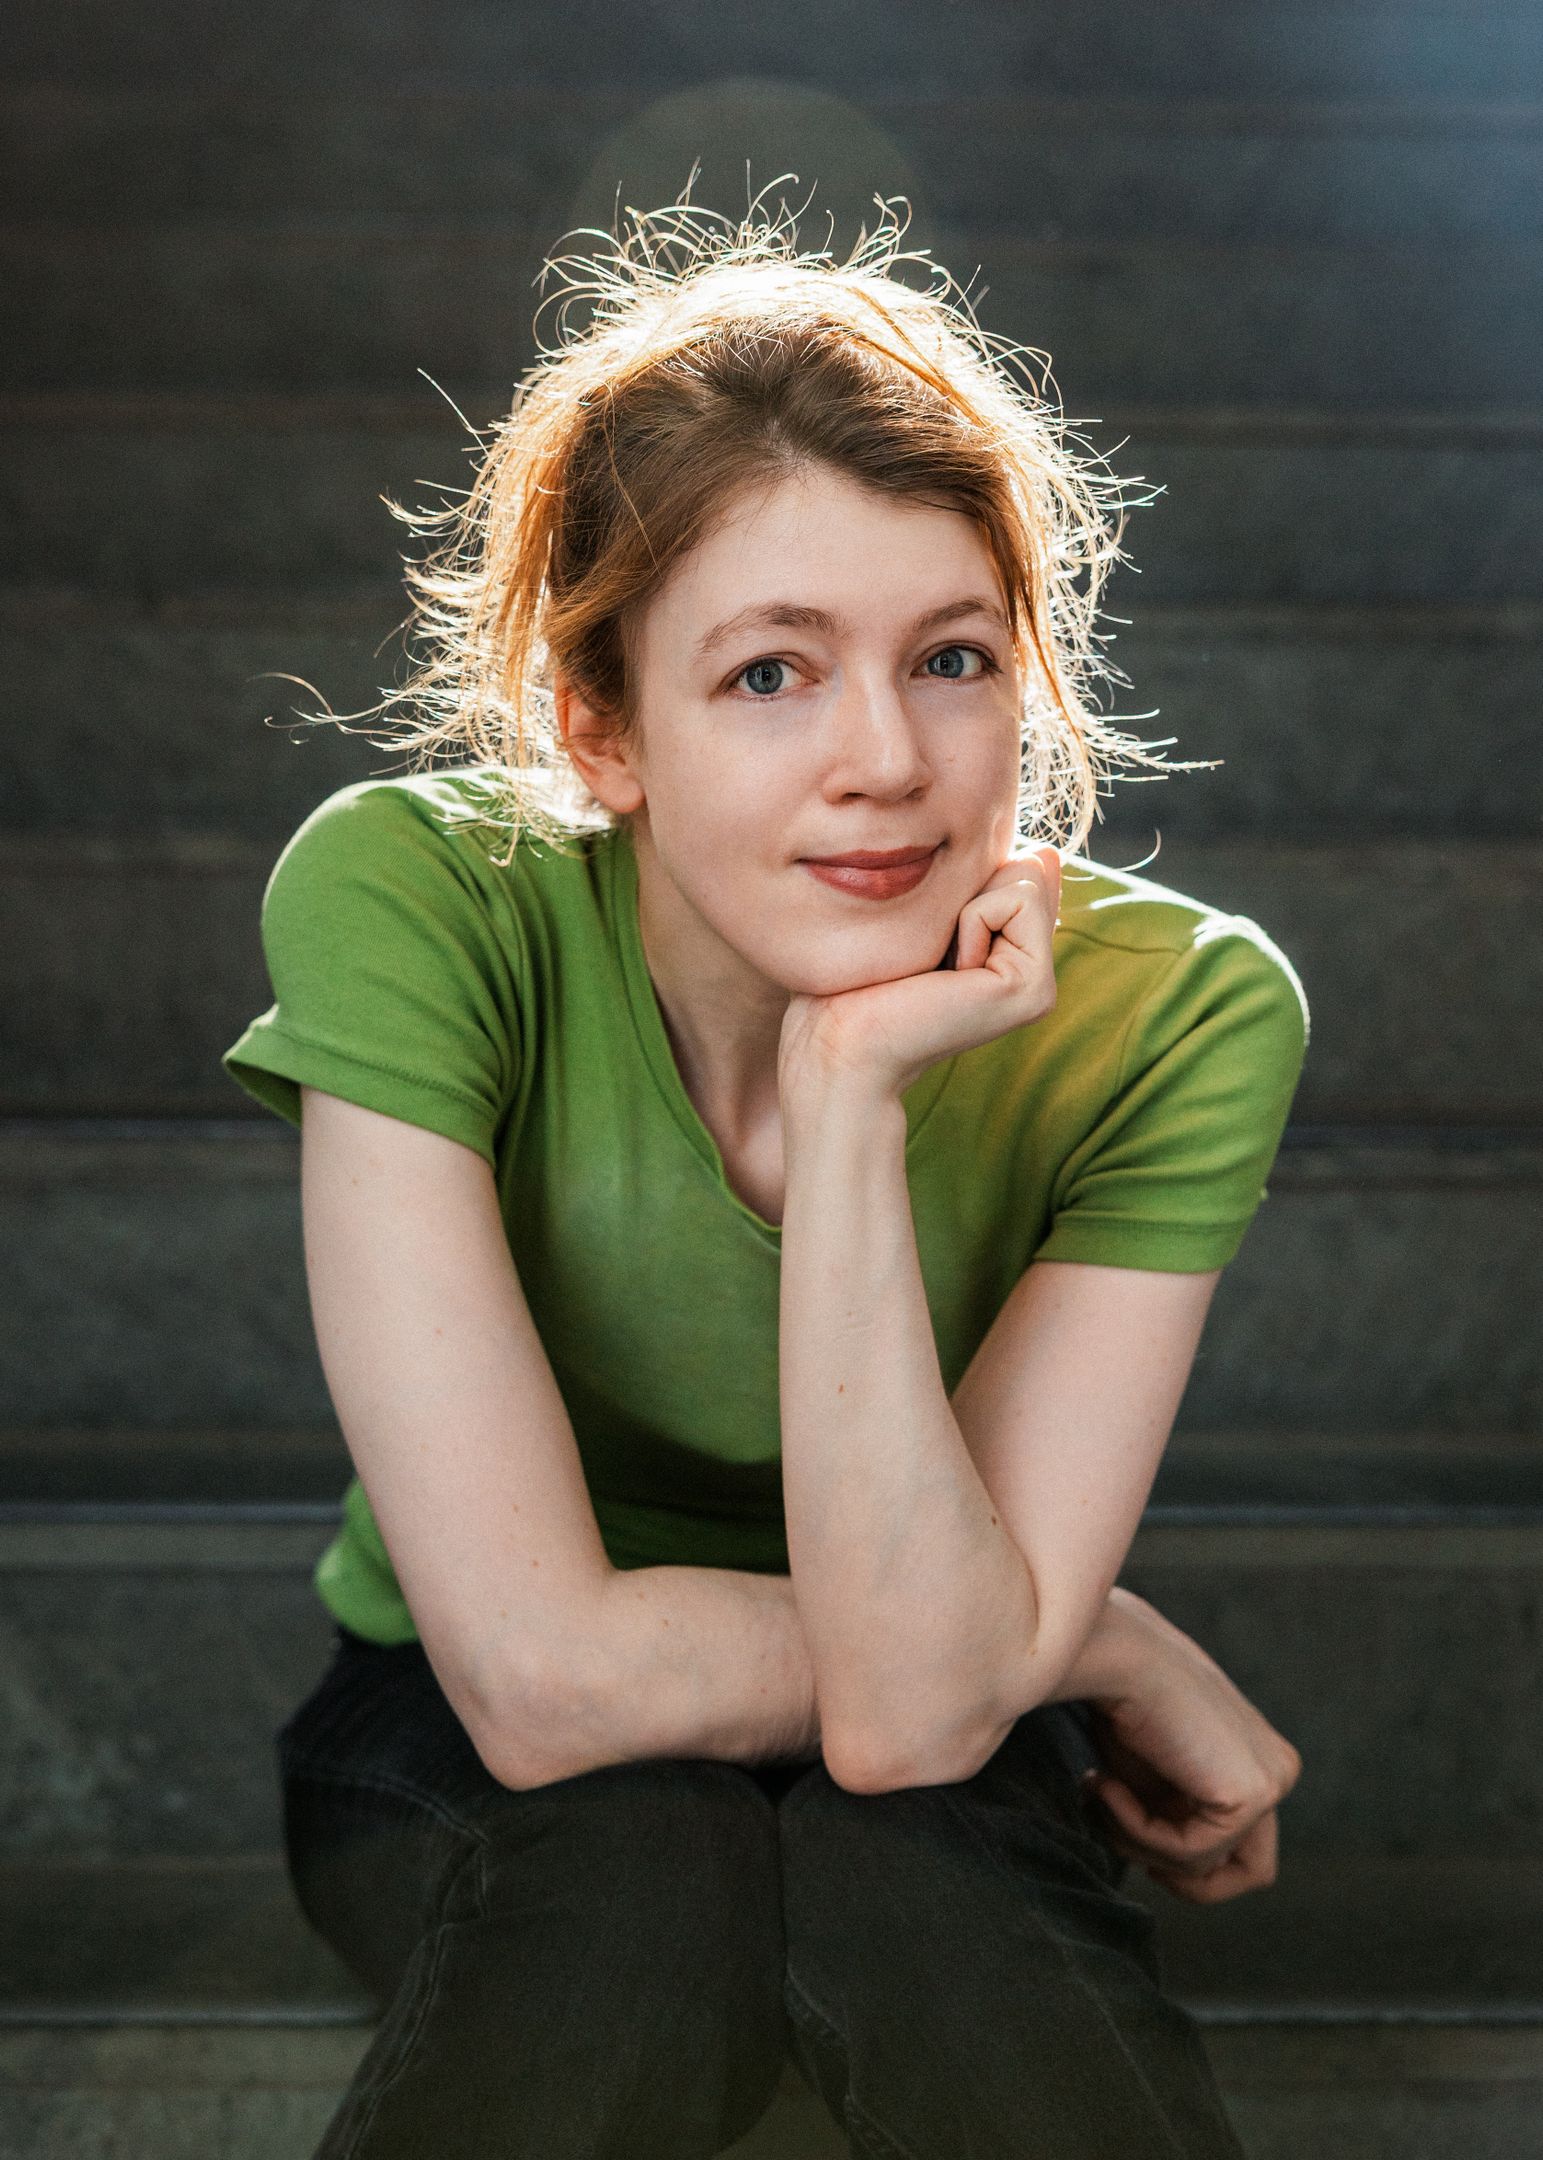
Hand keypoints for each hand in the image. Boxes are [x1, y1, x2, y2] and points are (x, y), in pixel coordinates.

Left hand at [779, 847, 1062, 1105]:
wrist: (840, 1039)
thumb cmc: (862, 976)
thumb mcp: (929, 913)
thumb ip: (985, 884)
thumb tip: (1049, 854)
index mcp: (1011, 953)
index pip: (1018, 864)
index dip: (962, 880)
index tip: (930, 938)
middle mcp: (1032, 971)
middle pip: (1026, 865)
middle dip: (968, 888)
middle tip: (933, 953)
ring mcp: (1039, 986)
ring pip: (1027, 876)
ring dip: (965, 905)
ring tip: (939, 964)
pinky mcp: (1034, 990)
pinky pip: (1017, 900)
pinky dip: (970, 921)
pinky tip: (947, 974)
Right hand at [1077, 1592, 1302, 1903]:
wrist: (1113, 1654)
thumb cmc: (1120, 1698)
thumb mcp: (1152, 1773)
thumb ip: (1174, 1813)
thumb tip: (1165, 1870)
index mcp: (1259, 1761)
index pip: (1239, 1846)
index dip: (1175, 1853)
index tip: (1120, 1822)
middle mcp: (1278, 1771)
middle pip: (1250, 1872)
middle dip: (1179, 1872)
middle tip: (1122, 1842)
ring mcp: (1274, 1782)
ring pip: (1211, 1869)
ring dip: (1140, 1844)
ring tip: (1099, 1792)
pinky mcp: (1255, 1793)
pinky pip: (1190, 1853)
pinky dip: (1136, 1829)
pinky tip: (1105, 1783)